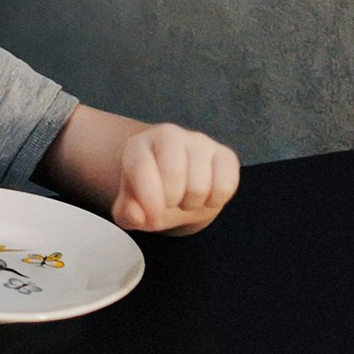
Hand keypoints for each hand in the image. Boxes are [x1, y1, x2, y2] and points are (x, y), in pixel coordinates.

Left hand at [112, 123, 239, 233]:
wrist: (177, 184)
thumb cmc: (150, 192)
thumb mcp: (131, 206)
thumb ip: (127, 213)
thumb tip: (136, 215)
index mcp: (138, 145)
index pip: (141, 167)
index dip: (148, 198)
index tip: (152, 217)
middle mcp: (169, 135)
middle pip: (173, 173)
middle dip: (171, 200)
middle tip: (169, 203)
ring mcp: (200, 142)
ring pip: (199, 185)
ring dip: (192, 203)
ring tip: (184, 198)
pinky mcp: (226, 154)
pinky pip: (226, 186)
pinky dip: (214, 201)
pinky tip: (205, 197)